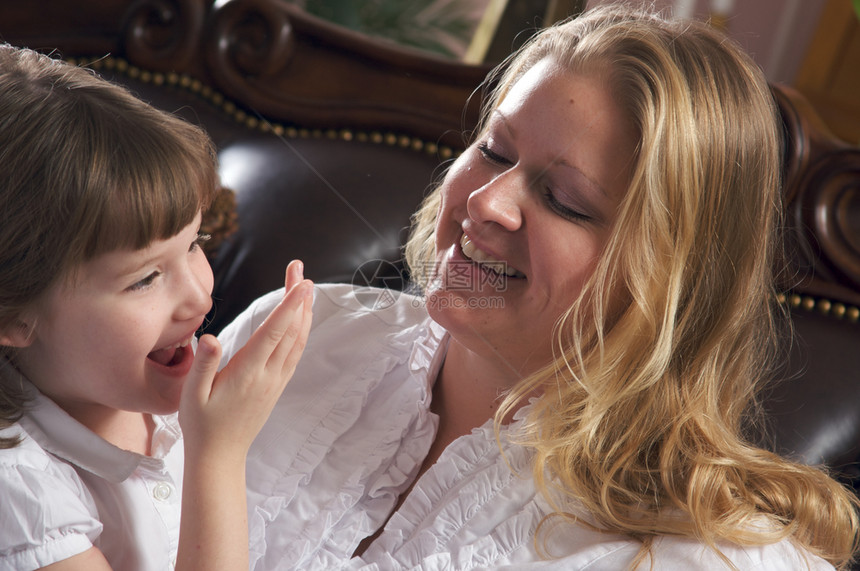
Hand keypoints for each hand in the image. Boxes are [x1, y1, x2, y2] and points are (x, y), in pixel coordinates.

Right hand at [178, 259, 312, 461]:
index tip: (301, 282)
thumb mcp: (192, 395)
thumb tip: (211, 338)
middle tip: (299, 269)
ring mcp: (276, 381)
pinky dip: (301, 330)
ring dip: (304, 311)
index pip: (275, 332)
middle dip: (298, 297)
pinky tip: (301, 319)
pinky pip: (295, 352)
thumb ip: (205, 364)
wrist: (220, 457)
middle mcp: (268, 375)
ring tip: (305, 286)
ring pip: (298, 340)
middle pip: (291, 329)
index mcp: (248, 372)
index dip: (289, 305)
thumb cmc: (201, 425)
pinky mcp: (277, 386)